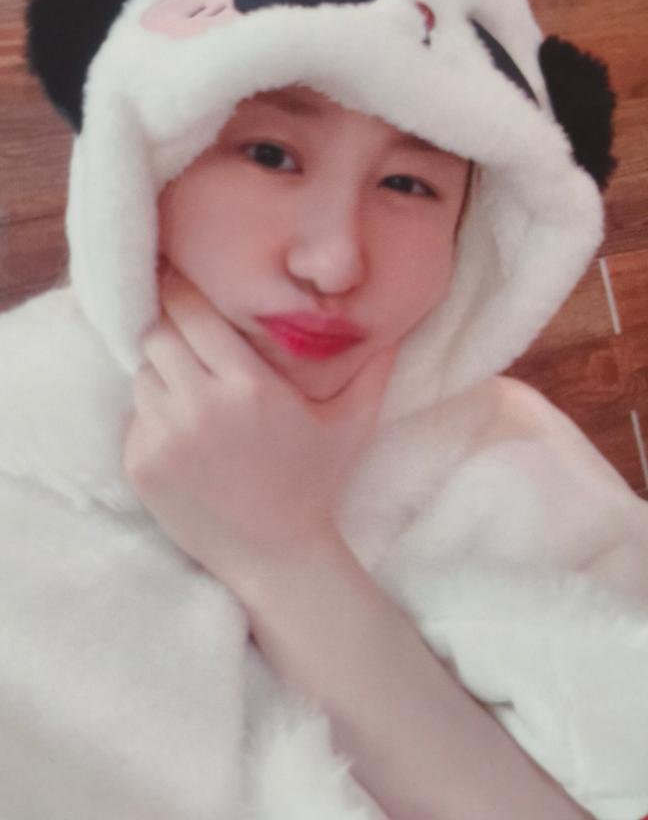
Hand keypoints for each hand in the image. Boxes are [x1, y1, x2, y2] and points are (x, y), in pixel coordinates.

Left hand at [122, 262, 396, 593]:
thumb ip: (373, 369)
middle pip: (156, 336)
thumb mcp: (352, 423)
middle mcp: (200, 406)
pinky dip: (153, 416)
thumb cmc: (315, 482)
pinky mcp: (142, 466)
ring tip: (191, 390)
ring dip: (160, 374)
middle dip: (169, 332)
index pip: (190, 312)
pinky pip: (135, 418)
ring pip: (142, 376)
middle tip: (188, 340)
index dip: (182, 294)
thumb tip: (395, 326)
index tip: (183, 286)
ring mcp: (165, 438)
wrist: (277, 556)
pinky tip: (185, 434)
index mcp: (248, 386)